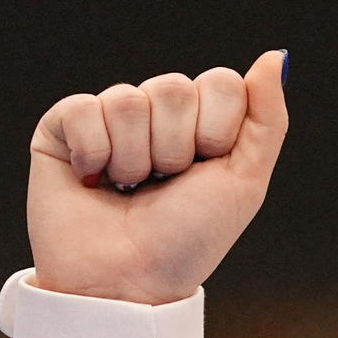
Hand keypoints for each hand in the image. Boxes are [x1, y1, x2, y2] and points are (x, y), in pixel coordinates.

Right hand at [26, 50, 288, 304]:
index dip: (217, 130)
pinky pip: (83, 109)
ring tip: (128, 188)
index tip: (207, 169)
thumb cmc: (189, 239)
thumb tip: (276, 56)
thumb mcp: (245, 183)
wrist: (130, 281)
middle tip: (164, 184)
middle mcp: (155, 115)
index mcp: (201, 123)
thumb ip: (267, 119)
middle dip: (176, 148)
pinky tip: (93, 180)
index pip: (221, 82)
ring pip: (128, 100)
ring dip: (134, 158)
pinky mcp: (61, 127)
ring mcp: (107, 118)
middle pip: (173, 87)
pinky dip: (94, 153)